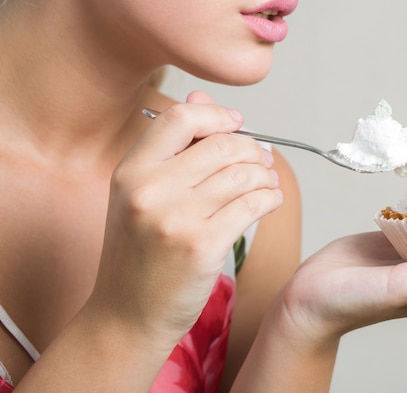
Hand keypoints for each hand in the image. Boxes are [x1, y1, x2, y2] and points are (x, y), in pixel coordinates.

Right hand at [88, 91, 282, 348]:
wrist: (126, 316)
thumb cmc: (137, 257)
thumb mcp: (139, 196)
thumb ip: (171, 147)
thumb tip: (204, 99)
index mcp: (130, 171)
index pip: (179, 117)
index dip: (216, 115)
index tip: (236, 124)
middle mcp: (149, 189)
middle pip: (221, 144)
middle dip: (252, 148)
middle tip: (262, 158)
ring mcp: (176, 218)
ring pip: (242, 174)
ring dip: (265, 175)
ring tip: (267, 181)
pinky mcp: (203, 245)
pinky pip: (253, 204)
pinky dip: (270, 198)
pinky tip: (271, 200)